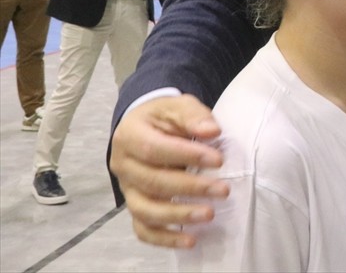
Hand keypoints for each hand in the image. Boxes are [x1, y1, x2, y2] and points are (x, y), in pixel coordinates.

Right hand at [110, 95, 227, 247]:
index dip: (186, 155)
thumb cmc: (165, 117)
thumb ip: (193, 115)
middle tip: (223, 190)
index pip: (154, 149)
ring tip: (209, 214)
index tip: (218, 159)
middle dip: (190, 188)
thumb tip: (212, 130)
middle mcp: (122, 165)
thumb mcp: (178, 105)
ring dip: (178, 216)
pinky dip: (164, 239)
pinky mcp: (135, 205)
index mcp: (129, 135)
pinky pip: (143, 229)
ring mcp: (127, 189)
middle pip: (152, 182)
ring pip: (145, 210)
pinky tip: (190, 241)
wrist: (145, 126)